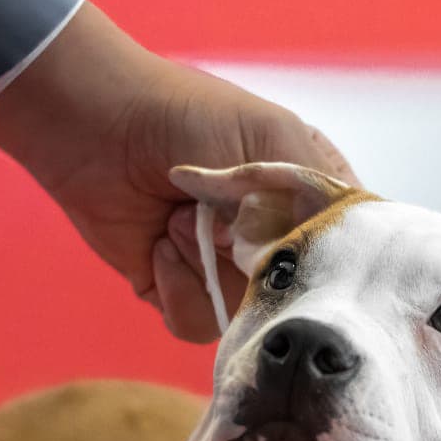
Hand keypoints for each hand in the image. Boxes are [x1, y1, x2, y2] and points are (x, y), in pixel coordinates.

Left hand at [0, 3, 356, 341]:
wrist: (95, 124)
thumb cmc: (187, 116)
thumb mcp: (273, 140)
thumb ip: (319, 196)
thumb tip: (333, 258)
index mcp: (306, 202)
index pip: (344, 259)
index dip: (325, 264)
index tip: (294, 243)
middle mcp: (271, 243)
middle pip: (295, 300)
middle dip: (253, 264)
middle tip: (221, 224)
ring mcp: (225, 272)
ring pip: (245, 319)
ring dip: (206, 270)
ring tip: (178, 221)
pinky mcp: (177, 290)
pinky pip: (196, 325)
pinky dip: (175, 288)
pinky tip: (158, 245)